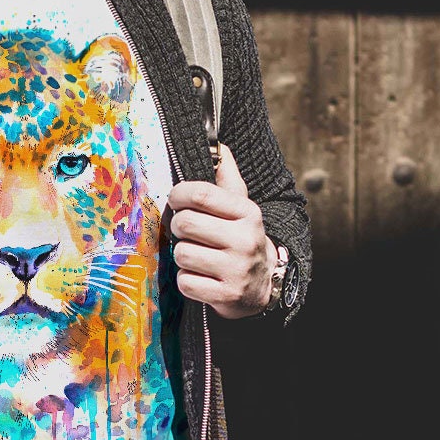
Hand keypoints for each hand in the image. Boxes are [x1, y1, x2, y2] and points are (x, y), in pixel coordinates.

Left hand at [164, 144, 276, 318]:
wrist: (263, 286)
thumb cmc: (241, 239)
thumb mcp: (240, 208)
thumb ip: (227, 178)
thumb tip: (218, 145)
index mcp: (247, 213)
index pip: (201, 194)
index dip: (178, 195)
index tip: (176, 200)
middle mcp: (245, 240)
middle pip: (185, 223)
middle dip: (179, 227)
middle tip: (188, 233)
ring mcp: (236, 270)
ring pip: (182, 254)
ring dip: (183, 256)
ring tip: (198, 256)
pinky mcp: (226, 295)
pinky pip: (185, 282)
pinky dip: (187, 281)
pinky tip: (201, 277)